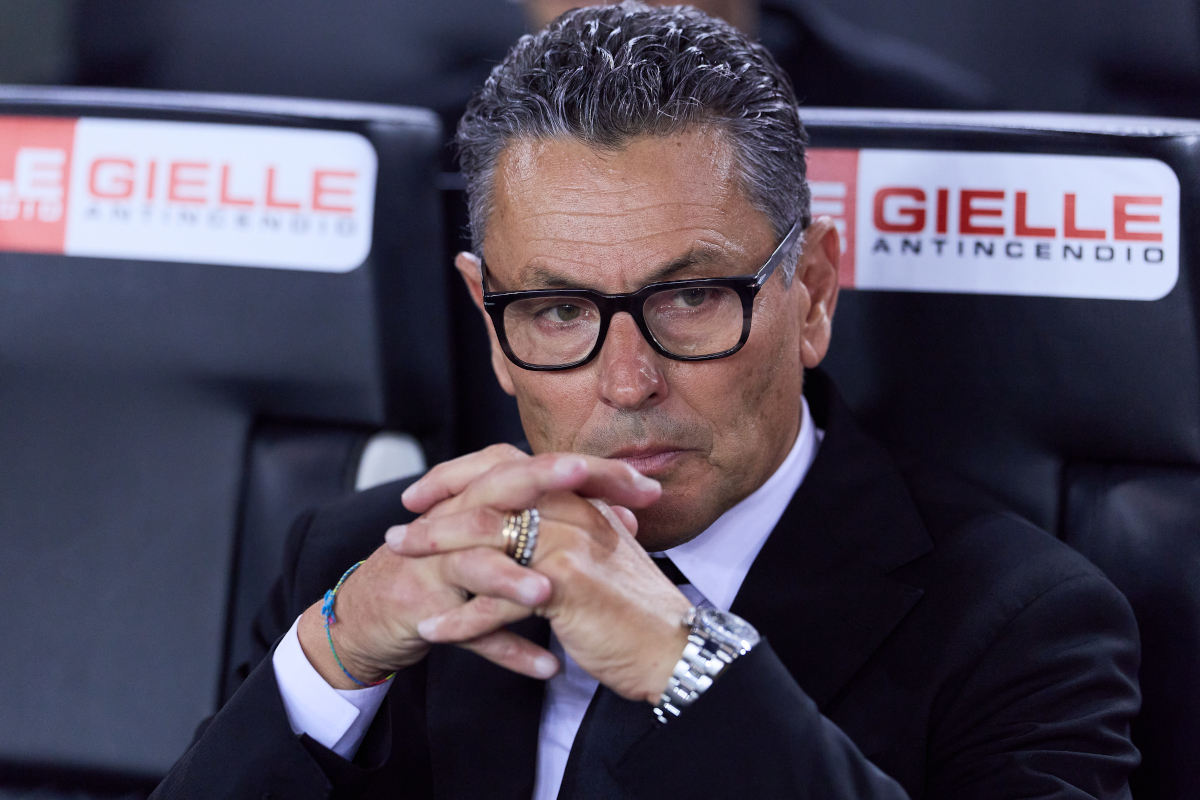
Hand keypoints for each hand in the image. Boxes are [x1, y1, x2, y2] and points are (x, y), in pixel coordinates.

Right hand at [297, 444, 659, 689]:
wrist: (374, 611)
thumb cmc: (449, 569)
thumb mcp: (505, 541)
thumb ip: (560, 525)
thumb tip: (623, 518)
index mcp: (485, 498)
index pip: (538, 465)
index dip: (592, 471)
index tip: (648, 487)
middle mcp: (459, 519)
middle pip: (500, 488)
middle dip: (544, 481)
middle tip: (585, 477)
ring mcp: (437, 563)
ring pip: (475, 562)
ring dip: (511, 578)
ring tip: (547, 591)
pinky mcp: (424, 609)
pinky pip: (467, 630)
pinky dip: (506, 649)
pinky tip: (546, 666)